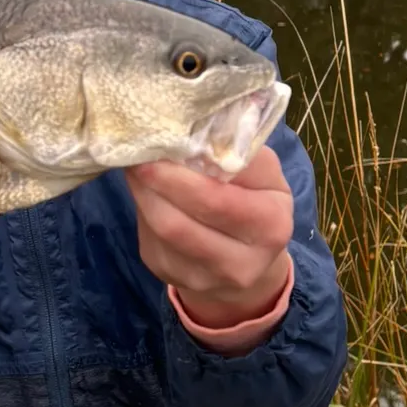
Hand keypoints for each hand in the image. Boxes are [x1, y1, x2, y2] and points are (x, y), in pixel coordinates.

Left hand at [124, 145, 292, 328]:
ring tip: (136, 165)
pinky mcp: (175, 277)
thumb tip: (192, 128)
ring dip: (143, 193)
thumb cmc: (255, 197)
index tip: (158, 143)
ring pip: (161, 231)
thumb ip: (235, 149)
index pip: (216, 200)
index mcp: (270, 226)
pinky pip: (151, 240)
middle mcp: (242, 263)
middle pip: (179, 223)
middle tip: (138, 152)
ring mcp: (206, 278)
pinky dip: (143, 209)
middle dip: (154, 182)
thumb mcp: (261, 171)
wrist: (249, 254)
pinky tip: (146, 190)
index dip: (179, 175)